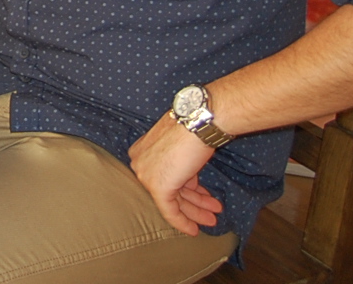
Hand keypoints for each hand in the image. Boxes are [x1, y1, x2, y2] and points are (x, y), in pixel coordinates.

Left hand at [128, 113, 222, 235]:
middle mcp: (139, 162)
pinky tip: (194, 230)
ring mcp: (146, 174)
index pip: (164, 175)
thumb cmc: (193, 128)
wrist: (198, 122)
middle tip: (210, 212)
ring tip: (213, 218)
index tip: (199, 199)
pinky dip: (183, 221)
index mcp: (141, 150)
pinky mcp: (158, 187)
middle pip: (169, 188)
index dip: (185, 189)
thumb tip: (189, 179)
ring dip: (195, 210)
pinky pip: (170, 210)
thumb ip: (180, 165)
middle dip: (192, 203)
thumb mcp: (182, 148)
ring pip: (172, 200)